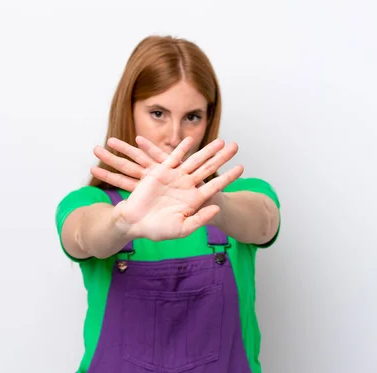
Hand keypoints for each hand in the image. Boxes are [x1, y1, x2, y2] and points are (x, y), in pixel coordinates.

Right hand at [90, 136, 242, 240]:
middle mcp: (187, 186)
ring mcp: (175, 178)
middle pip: (208, 168)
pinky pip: (173, 157)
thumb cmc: (157, 229)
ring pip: (194, 160)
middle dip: (222, 157)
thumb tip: (217, 209)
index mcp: (194, 200)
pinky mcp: (160, 172)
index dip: (228, 176)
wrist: (135, 222)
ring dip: (207, 150)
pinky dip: (181, 149)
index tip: (241, 168)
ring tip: (220, 140)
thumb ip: (200, 219)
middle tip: (236, 146)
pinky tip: (191, 140)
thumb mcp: (182, 228)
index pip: (215, 185)